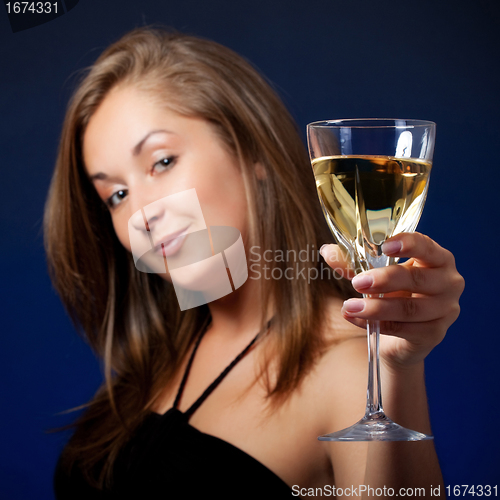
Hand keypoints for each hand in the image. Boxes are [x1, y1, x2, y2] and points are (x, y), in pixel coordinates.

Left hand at [320, 233, 463, 368]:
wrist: (399, 336)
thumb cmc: (392, 293)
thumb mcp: (374, 274)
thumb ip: (353, 262)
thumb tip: (327, 250)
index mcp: (438, 259)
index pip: (427, 247)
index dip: (408, 244)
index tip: (385, 246)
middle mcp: (449, 282)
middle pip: (417, 279)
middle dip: (384, 280)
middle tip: (357, 282)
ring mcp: (445, 310)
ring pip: (409, 308)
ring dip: (376, 307)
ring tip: (348, 306)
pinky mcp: (434, 334)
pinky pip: (403, 329)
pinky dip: (375, 323)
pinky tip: (353, 317)